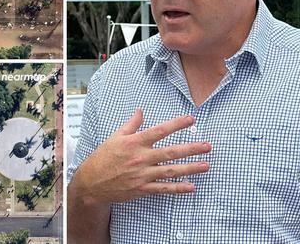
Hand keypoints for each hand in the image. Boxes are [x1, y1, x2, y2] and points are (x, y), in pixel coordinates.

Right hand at [74, 109, 210, 204]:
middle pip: (171, 152)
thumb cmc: (103, 157)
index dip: (176, 124)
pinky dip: (178, 188)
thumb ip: (131, 125)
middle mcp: (141, 158)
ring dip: (190, 168)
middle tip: (207, 146)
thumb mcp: (115, 137)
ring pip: (171, 171)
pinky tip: (192, 186)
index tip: (191, 119)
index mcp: (134, 143)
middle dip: (191, 149)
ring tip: (206, 165)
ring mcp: (142, 175)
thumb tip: (140, 111)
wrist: (91, 182)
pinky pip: (163, 188)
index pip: (159, 131)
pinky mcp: (142, 189)